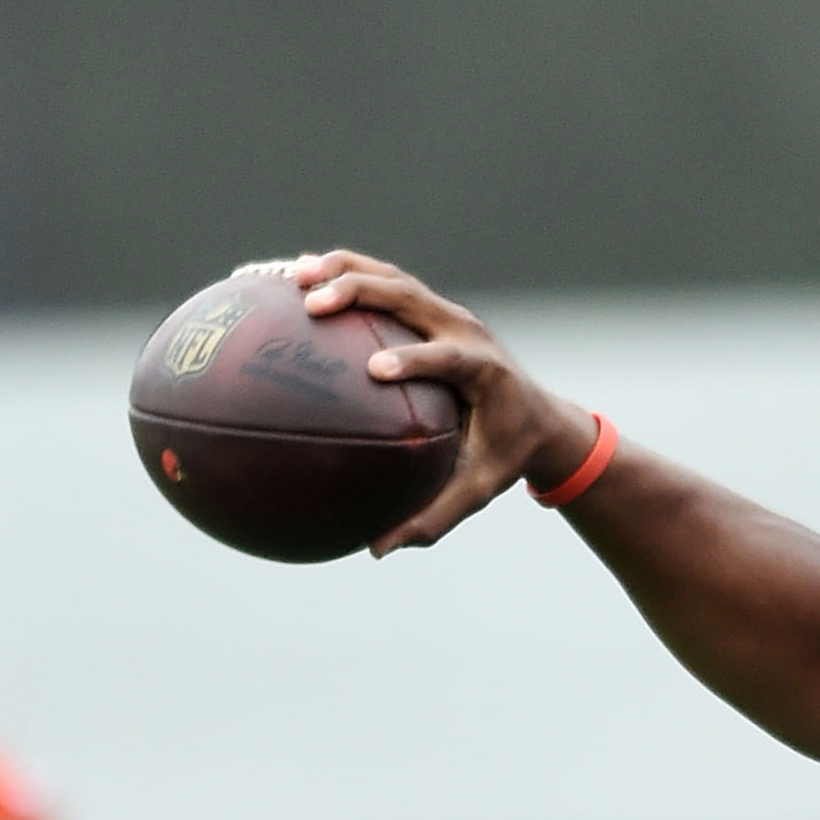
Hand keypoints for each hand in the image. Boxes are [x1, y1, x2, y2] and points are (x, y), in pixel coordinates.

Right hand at [293, 249, 597, 553]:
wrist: (538, 414)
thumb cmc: (505, 455)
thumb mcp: (478, 489)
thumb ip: (433, 518)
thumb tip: (377, 550)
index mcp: (484, 371)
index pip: (449, 358)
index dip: (416, 358)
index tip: (376, 369)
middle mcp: (465, 329)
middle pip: (410, 296)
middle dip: (361, 293)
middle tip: (312, 304)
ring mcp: (445, 312)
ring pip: (390, 277)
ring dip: (340, 270)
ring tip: (287, 275)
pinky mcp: (426, 306)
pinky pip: (379, 280)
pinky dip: (335, 274)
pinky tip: (280, 279)